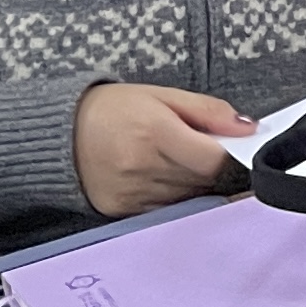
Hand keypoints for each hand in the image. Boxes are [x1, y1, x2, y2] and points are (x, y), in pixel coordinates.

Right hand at [73, 82, 248, 215]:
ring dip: (198, 184)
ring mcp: (131, 193)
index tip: (239, 150)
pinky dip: (177, 197)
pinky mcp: (122, 210)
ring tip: (181, 163)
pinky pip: (168, 210)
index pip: (215, 160)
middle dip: (216, 169)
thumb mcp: (162, 95)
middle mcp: (142, 167)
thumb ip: (209, 111)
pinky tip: (166, 179)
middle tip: (207, 153)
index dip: (234, 156)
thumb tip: (249, 129)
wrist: (56, 133)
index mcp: (155, 133)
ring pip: (190, 197)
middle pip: (206, 180)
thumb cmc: (112, 109)